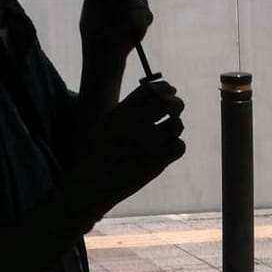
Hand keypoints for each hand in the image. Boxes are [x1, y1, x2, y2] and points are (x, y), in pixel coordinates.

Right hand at [63, 80, 185, 230]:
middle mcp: (134, 124)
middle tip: (174, 111)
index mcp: (121, 112)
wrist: (92, 183)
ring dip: (175, 127)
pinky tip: (167, 150)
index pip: (150, 89)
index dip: (164, 88)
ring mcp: (146, 144)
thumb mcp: (108, 123)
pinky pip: (179, 146)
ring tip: (167, 134)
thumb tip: (160, 92)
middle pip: (168, 103)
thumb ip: (130, 107)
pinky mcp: (155, 163)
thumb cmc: (100, 151)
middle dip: (176, 104)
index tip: (169, 92)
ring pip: (177, 125)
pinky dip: (176, 147)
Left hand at [80, 0, 153, 68]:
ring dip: (121, 10)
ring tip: (113, 22)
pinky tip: (124, 28)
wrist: (102, 51)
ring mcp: (138, 3)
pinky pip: (143, 13)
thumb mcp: (92, 3)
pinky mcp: (145, 17)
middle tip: (108, 4)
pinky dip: (130, 21)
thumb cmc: (93, 27)